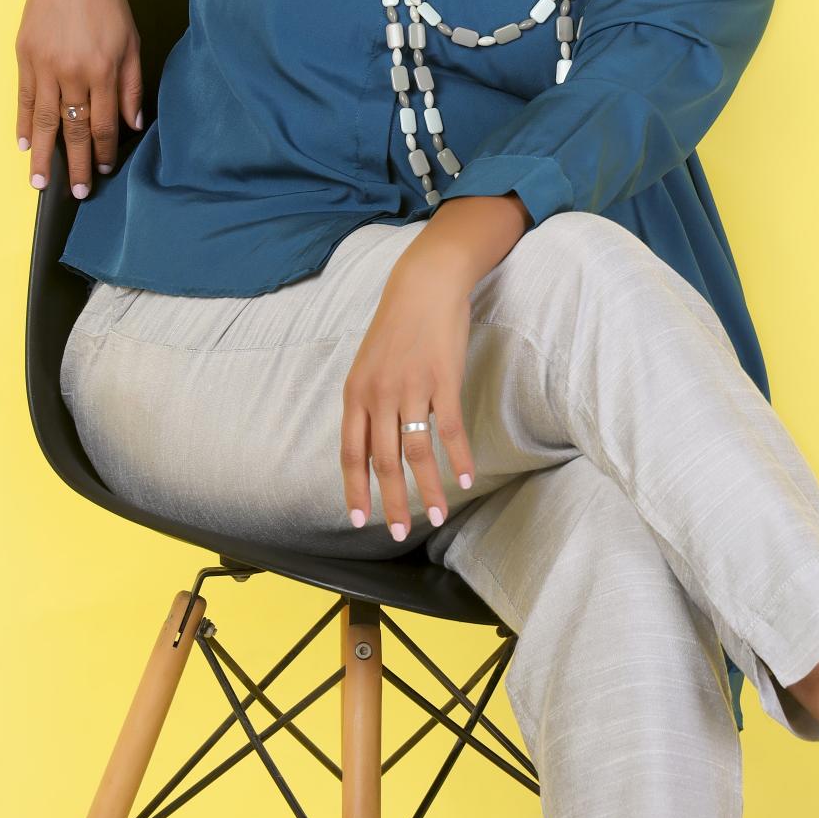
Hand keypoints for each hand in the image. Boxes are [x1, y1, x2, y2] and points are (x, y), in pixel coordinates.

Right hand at [15, 0, 143, 198]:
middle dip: (77, 163)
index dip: (104, 150)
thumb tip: (134, 124)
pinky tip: (25, 144)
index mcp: (104, 69)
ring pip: (45, 119)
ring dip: (44, 154)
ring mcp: (46, 65)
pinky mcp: (25, 56)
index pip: (105, 123)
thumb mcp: (132, 41)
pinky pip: (24, 98)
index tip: (104, 170)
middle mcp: (74, 72)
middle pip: (74, 128)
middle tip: (78, 192)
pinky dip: (24, 122)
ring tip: (41, 181)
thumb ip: (133, 86)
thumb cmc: (107, 3)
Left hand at [340, 253, 476, 539]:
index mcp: (356, 393)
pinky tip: (467, 479)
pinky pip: (451, 430)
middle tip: (397, 533)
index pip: (351, 453)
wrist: (424, 284)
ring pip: (417, 453)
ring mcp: (412, 388)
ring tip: (438, 515)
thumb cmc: (397, 326)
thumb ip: (368, 404)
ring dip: (429, 490)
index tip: (359, 519)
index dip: (355, 489)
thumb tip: (371, 446)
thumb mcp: (369, 364)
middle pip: (384, 461)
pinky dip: (459, 458)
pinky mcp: (443, 380)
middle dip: (391, 502)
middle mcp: (380, 394)